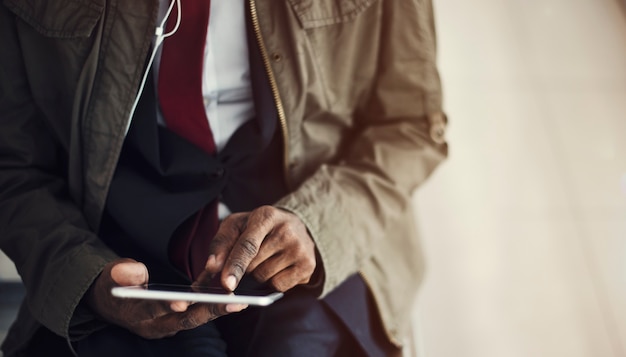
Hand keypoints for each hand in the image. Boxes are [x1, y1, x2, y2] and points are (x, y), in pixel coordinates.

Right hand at [86, 258, 245, 338]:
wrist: (114, 301)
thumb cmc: (113, 285)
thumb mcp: (110, 276)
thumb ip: (122, 273)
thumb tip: (136, 271)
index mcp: (137, 315)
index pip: (154, 311)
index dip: (167, 306)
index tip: (182, 302)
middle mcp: (156, 324)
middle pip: (186, 319)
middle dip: (210, 311)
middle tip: (235, 302)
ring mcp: (170, 321)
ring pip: (197, 315)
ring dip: (219, 307)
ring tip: (241, 298)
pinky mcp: (181, 314)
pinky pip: (200, 305)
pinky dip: (213, 294)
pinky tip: (229, 284)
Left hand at [198, 206, 316, 291]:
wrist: (296, 226)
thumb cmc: (259, 227)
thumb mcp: (236, 225)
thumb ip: (220, 243)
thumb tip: (211, 267)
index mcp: (266, 216)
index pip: (248, 245)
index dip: (235, 265)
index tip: (226, 284)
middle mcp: (287, 231)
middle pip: (253, 266)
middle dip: (242, 270)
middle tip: (246, 259)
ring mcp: (300, 249)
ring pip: (264, 278)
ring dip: (256, 277)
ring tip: (264, 260)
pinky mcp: (308, 266)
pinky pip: (278, 287)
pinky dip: (271, 283)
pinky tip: (276, 268)